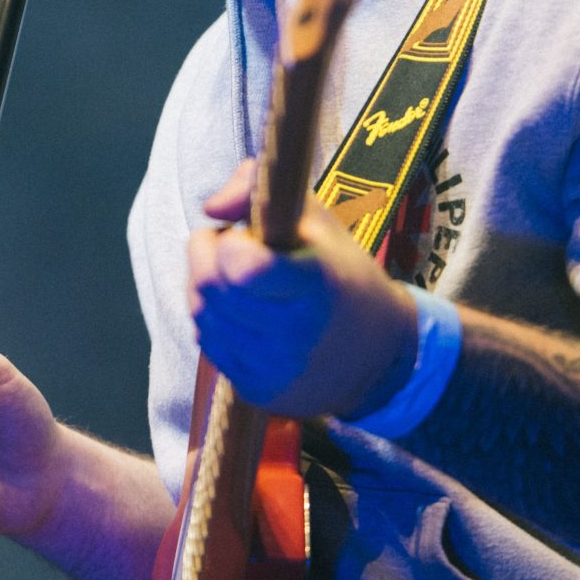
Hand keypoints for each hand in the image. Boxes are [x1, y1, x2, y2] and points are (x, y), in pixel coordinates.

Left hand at [187, 160, 417, 417]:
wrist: (378, 356)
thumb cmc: (342, 274)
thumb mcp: (315, 217)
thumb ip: (255, 187)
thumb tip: (211, 209)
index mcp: (315, 283)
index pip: (240, 265)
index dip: (228, 242)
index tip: (243, 236)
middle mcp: (294, 333)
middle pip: (206, 284)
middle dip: (207, 255)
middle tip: (235, 250)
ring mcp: (274, 369)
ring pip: (200, 313)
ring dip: (208, 289)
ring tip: (243, 283)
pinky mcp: (258, 392)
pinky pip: (209, 345)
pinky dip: (217, 323)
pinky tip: (246, 316)